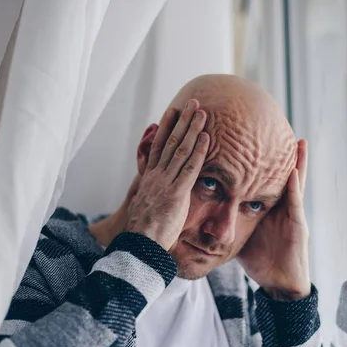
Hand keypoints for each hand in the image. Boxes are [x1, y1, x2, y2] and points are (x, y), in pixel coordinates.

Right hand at [125, 101, 209, 250]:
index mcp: (150, 178)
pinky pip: (189, 168)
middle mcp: (157, 175)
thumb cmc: (146, 230)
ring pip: (180, 150)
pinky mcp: (176, 193)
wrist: (140, 244)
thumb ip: (155, 192)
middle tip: (191, 103)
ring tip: (201, 112)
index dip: (166, 128)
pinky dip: (198, 151)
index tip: (172, 112)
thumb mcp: (147, 205)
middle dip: (182, 121)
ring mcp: (166, 182)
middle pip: (170, 142)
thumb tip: (160, 188)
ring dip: (192, 129)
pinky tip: (206, 137)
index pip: (159, 147)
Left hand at [237, 140, 310, 300]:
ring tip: (299, 143)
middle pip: (283, 174)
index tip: (256, 139)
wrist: (278, 282)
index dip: (263, 161)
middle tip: (283, 129)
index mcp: (269, 207)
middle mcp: (283, 207)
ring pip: (296, 184)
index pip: (265, 178)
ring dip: (298, 163)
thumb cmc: (261, 259)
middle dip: (284, 154)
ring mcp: (292, 215)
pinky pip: (295, 204)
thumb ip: (228, 219)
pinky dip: (294, 188)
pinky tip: (293, 173)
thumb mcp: (241, 233)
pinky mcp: (298, 226)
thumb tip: (203, 211)